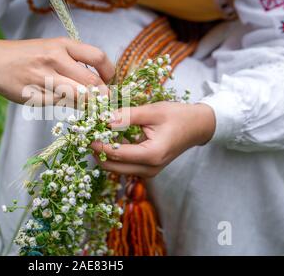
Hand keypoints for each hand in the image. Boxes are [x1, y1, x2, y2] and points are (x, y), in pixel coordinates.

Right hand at [0, 38, 113, 104]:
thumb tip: (101, 81)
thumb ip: (75, 61)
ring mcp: (43, 79)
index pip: (97, 57)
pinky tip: (64, 103)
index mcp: (62, 45)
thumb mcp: (52, 48)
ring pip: (78, 98)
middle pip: (91, 83)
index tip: (110, 82)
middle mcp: (54, 59)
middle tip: (103, 101)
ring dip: (87, 105)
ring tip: (88, 105)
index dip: (109, 73)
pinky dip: (68, 107)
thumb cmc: (28, 56)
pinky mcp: (35, 97)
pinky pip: (60, 106)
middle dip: (102, 95)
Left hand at [91, 102, 215, 177]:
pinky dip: (113, 154)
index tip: (85, 133)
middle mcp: (149, 169)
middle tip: (87, 134)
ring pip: (116, 168)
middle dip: (97, 151)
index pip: (116, 154)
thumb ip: (127, 116)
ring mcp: (148, 172)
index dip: (97, 144)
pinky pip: (124, 165)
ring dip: (104, 153)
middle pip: (112, 166)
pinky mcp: (147, 169)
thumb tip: (103, 119)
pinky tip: (109, 138)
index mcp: (152, 155)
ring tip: (96, 133)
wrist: (198, 126)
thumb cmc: (178, 116)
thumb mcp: (152, 111)